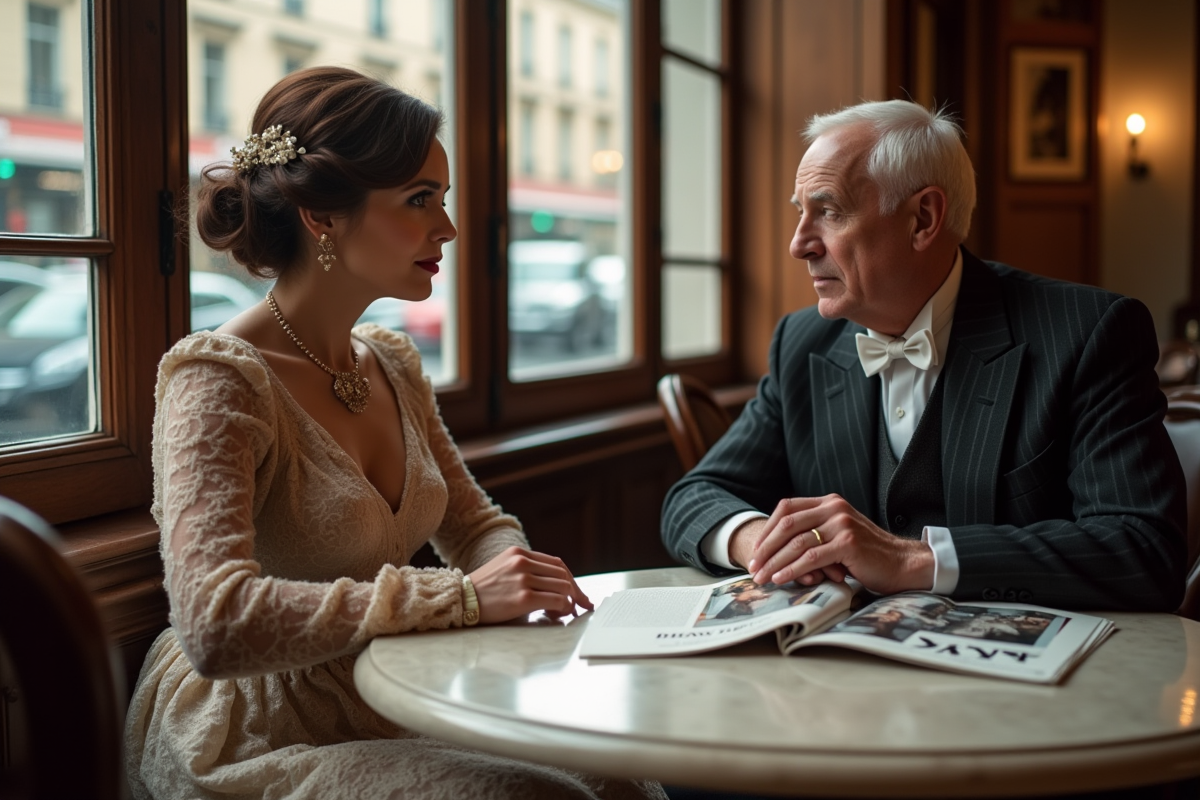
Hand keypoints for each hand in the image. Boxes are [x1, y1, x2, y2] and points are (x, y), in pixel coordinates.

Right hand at [468, 546, 593, 623]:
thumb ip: (526, 570)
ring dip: (570, 601)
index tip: (577, 591)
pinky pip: (556, 600)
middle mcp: (523, 563)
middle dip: (576, 590)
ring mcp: (523, 579)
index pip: (556, 563)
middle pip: (563, 574)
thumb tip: (553, 586)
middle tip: (582, 604)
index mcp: (519, 553)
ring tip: (565, 611)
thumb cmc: (482, 590)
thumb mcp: (503, 568)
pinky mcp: (523, 598)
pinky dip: (563, 608)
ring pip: (563, 587)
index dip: (570, 578)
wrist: (460, 601)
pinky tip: (559, 614)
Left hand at [744, 495, 934, 594]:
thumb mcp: (839, 534)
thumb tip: (775, 549)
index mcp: (829, 502)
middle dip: (766, 547)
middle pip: (787, 524)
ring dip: (775, 562)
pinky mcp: (848, 543)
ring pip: (796, 542)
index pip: (787, 508)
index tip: (756, 550)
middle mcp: (834, 508)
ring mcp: (842, 524)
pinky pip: (811, 558)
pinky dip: (792, 569)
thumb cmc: (867, 555)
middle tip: (753, 566)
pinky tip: (780, 579)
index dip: (767, 529)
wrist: (901, 563)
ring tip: (761, 577)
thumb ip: (814, 532)